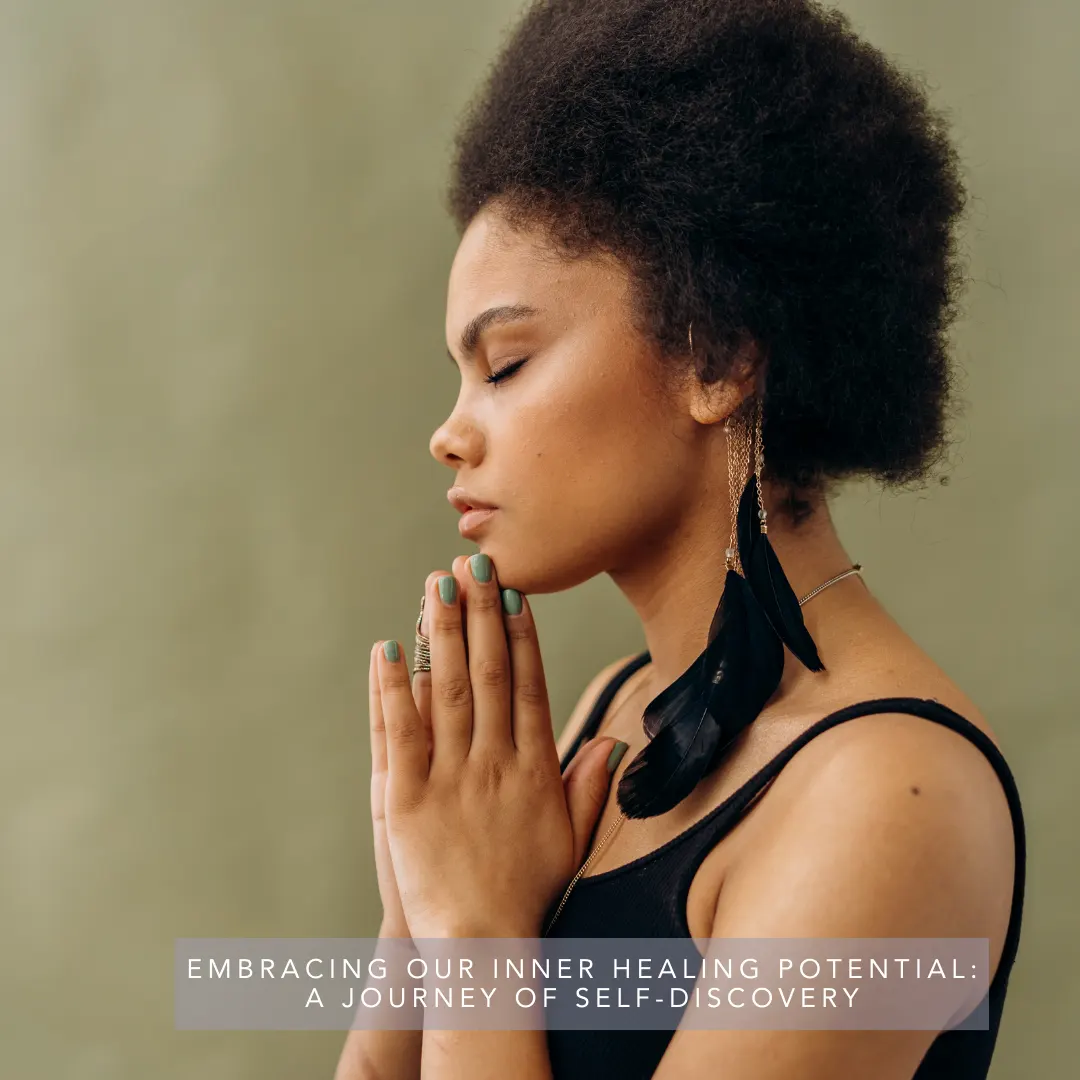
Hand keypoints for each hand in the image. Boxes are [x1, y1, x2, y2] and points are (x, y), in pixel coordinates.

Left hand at [373, 553, 621, 938]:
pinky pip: (399, 733)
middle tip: (476, 562)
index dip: (520, 636)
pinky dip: (392, 689)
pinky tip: (387, 650)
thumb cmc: (528, 895)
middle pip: (487, 673)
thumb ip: (588, 788)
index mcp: (534, 769)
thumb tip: (612, 743)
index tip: (515, 593)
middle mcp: (494, 763)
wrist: (481, 949)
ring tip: (436, 585)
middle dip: (481, 613)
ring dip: (441, 633)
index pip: (528, 686)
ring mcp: (449, 778)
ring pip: (446, 690)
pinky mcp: (405, 799)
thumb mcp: (571, 841)